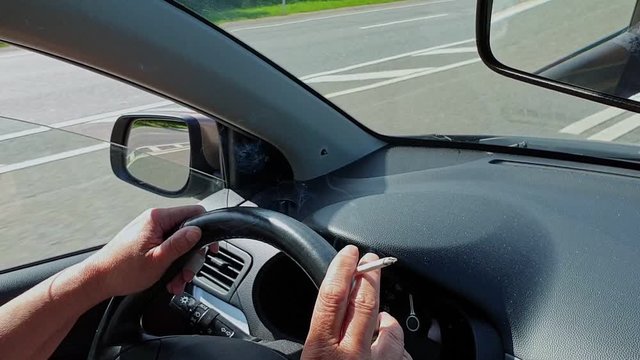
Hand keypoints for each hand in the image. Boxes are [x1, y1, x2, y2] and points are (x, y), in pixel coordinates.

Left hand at [85, 205, 214, 298]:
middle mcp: (154, 220)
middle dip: (190, 257)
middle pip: (188, 233)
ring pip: (178, 244)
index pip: (194, 213)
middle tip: (187, 274)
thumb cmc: (122, 270)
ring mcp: (150, 231)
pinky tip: (169, 280)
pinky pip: (167, 249)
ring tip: (176, 282)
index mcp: (157, 218)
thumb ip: (180, 244)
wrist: (97, 280)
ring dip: (181, 265)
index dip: (206, 230)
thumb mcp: (157, 259)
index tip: (210, 248)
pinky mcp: (147, 241)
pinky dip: (171, 265)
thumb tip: (198, 231)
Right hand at [302, 245, 411, 359]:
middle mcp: (351, 356)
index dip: (342, 269)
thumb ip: (318, 339)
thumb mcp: (308, 359)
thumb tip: (328, 314)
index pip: (333, 297)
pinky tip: (389, 346)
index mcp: (321, 350)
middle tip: (371, 261)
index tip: (348, 254)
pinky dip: (396, 346)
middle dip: (370, 275)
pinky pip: (403, 353)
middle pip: (366, 303)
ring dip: (387, 318)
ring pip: (391, 329)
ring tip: (382, 318)